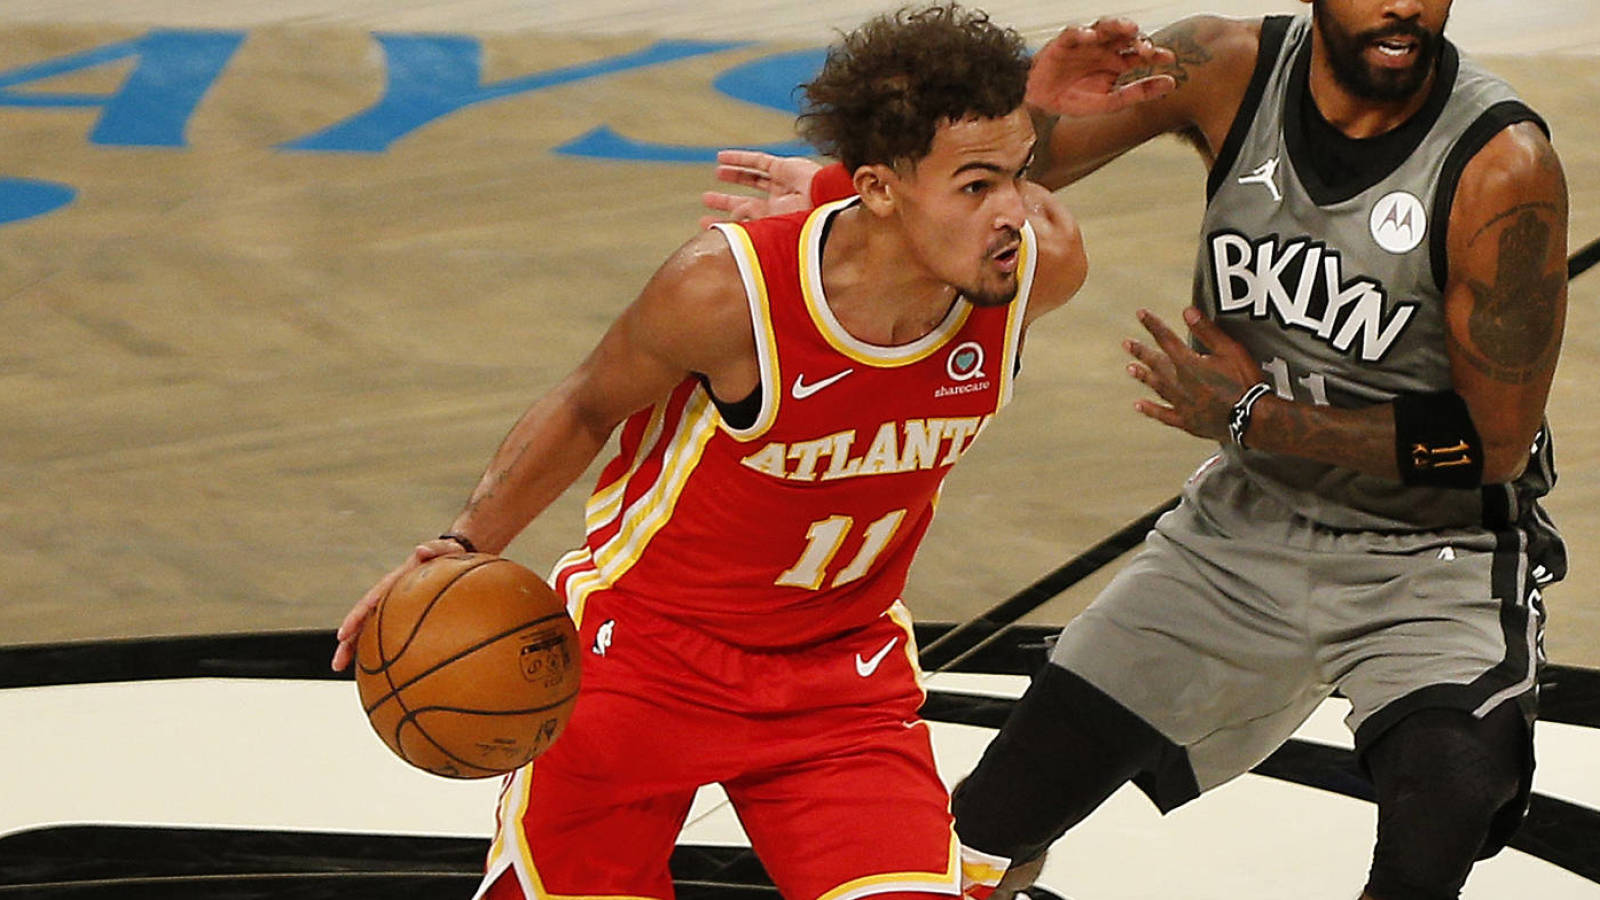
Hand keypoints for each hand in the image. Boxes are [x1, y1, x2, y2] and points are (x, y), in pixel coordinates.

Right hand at [330, 537, 463, 670]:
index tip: (342, 634)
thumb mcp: (445, 549)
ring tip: (351, 675)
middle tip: (336, 664)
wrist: (459, 556)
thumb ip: (435, 548)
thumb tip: (420, 550)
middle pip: (364, 621)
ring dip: (362, 651)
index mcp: (396, 581)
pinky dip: (388, 651)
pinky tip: (387, 673)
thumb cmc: (452, 553)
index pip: (371, 600)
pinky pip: (395, 635)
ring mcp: (398, 607)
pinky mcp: (409, 615)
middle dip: (348, 643)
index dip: (355, 618)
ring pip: (375, 632)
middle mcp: (391, 596)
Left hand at [700, 149, 822, 226]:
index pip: (744, 224)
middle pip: (747, 202)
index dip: (725, 224)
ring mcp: (782, 186)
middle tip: (706, 200)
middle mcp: (778, 206)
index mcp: (774, 225)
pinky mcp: (784, 167)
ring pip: (753, 179)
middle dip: (726, 202)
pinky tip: (721, 158)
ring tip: (717, 174)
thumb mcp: (769, 233)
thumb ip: (747, 233)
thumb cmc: (802, 224)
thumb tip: (722, 236)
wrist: (826, 204)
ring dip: (734, 176)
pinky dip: (740, 159)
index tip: (706, 225)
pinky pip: (758, 161)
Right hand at [1027, 18, 1176, 116]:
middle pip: (1126, 36)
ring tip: (1128, 29)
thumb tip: (1171, 83)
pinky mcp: (1064, 43)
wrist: (1042, 104)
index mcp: (1117, 62)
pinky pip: (1073, 33)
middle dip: (1138, 39)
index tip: (1169, 58)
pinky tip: (1090, 37)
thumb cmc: (1075, 100)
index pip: (1141, 52)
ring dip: (1117, 25)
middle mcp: (1104, 49)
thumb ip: (1139, 92)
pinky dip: (1081, 33)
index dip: (1156, 53)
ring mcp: (1085, 43)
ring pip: (1104, 26)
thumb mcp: (1110, 102)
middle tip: (1146, 49)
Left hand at [1124, 307, 1261, 440]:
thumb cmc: (1245, 383)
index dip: (1153, 325)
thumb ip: (1207, 331)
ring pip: (1157, 386)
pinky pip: (1163, 415)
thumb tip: (1187, 311)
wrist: (1253, 419)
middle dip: (1141, 351)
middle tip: (1126, 344)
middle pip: (1157, 363)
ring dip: (1143, 376)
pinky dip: (1151, 409)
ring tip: (1130, 368)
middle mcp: (1180, 383)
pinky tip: (1139, 405)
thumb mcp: (1230, 350)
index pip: (1166, 339)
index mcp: (1189, 364)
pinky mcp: (1187, 421)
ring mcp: (1181, 403)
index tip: (1140, 314)